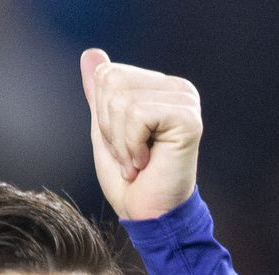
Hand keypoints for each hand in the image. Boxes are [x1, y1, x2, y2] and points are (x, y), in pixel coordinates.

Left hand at [79, 48, 200, 220]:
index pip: (108, 74)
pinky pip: (136, 114)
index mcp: (161, 86)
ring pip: (122, 100)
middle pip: (112, 82)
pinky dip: (132, 146)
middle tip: (130, 155)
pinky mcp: (188, 118)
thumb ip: (100, 93)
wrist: (150, 216)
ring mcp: (186, 101)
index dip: (102, 114)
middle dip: (110, 127)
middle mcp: (178, 88)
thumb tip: (91, 54)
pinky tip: (148, 163)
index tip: (122, 144)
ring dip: (121, 142)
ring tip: (138, 162)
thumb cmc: (131, 179)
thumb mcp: (106, 130)